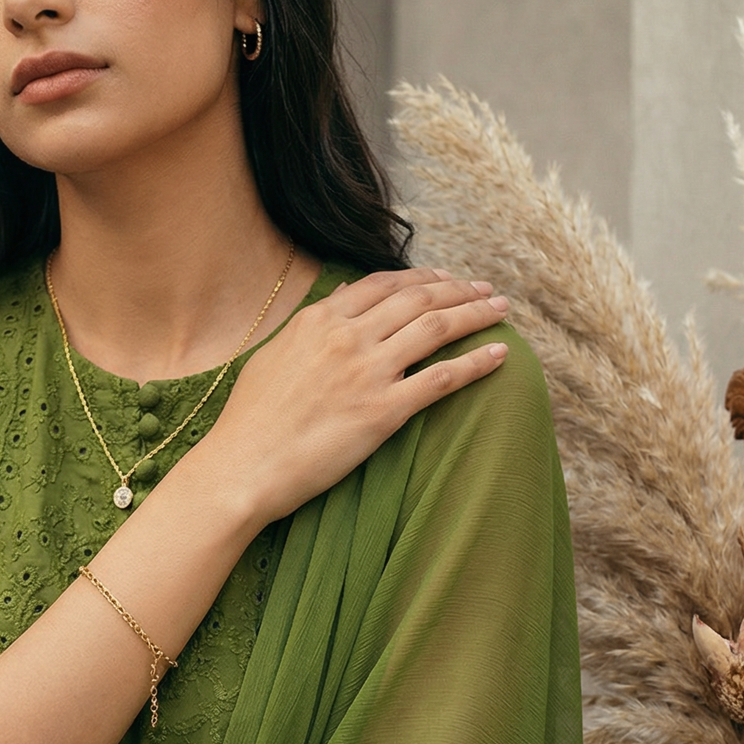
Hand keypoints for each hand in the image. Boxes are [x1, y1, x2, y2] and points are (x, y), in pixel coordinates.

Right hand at [209, 268, 509, 523]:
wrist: (243, 466)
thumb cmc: (250, 420)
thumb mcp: (274, 356)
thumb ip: (309, 327)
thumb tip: (336, 302)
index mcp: (319, 319)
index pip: (383, 284)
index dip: (422, 277)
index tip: (445, 278)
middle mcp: (347, 336)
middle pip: (419, 299)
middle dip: (459, 289)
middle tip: (485, 291)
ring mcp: (367, 372)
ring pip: (436, 329)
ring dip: (475, 314)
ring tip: (500, 311)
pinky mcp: (383, 412)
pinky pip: (442, 379)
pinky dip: (476, 363)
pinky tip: (500, 356)